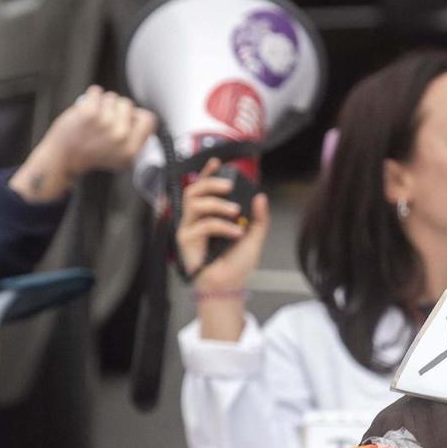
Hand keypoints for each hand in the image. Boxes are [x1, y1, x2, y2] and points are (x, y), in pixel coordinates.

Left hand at [11, 88, 157, 201]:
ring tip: (94, 118)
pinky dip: (92, 96)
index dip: (137, 116)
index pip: (149, 119)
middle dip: (117, 108)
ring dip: (103, 103)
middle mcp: (120, 137)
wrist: (63, 159)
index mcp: (131, 150)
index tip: (126, 120)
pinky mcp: (89, 113)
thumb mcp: (120, 158)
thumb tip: (143, 120)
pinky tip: (87, 107)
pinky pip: (96, 92)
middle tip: (105, 121)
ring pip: (112, 97)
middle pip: (128, 105)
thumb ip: (134, 141)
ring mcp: (105, 124)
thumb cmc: (90, 155)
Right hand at [176, 160, 269, 340]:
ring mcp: (189, 229)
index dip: (208, 173)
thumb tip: (260, 196)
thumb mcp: (254, 236)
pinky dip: (222, 226)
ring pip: (195, 203)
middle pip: (194, 190)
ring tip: (236, 211)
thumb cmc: (236, 265)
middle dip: (211, 183)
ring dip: (217, 203)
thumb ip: (258, 217)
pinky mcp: (186, 240)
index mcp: (209, 215)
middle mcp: (196, 220)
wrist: (229, 286)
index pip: (204, 188)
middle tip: (230, 186)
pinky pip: (203, 224)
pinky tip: (236, 233)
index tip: (217, 161)